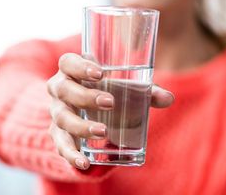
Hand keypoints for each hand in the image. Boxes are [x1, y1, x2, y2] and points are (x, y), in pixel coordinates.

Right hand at [46, 53, 174, 169]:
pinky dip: (71, 155)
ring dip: (81, 126)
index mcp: (72, 71)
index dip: (80, 66)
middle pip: (63, 89)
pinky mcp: (58, 134)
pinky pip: (61, 145)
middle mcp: (59, 89)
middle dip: (86, 96)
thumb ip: (145, 91)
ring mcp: (57, 112)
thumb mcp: (123, 88)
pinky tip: (84, 162)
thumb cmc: (106, 90)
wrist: (82, 111)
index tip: (100, 73)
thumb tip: (168, 98)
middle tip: (110, 102)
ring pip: (62, 118)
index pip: (68, 62)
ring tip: (103, 132)